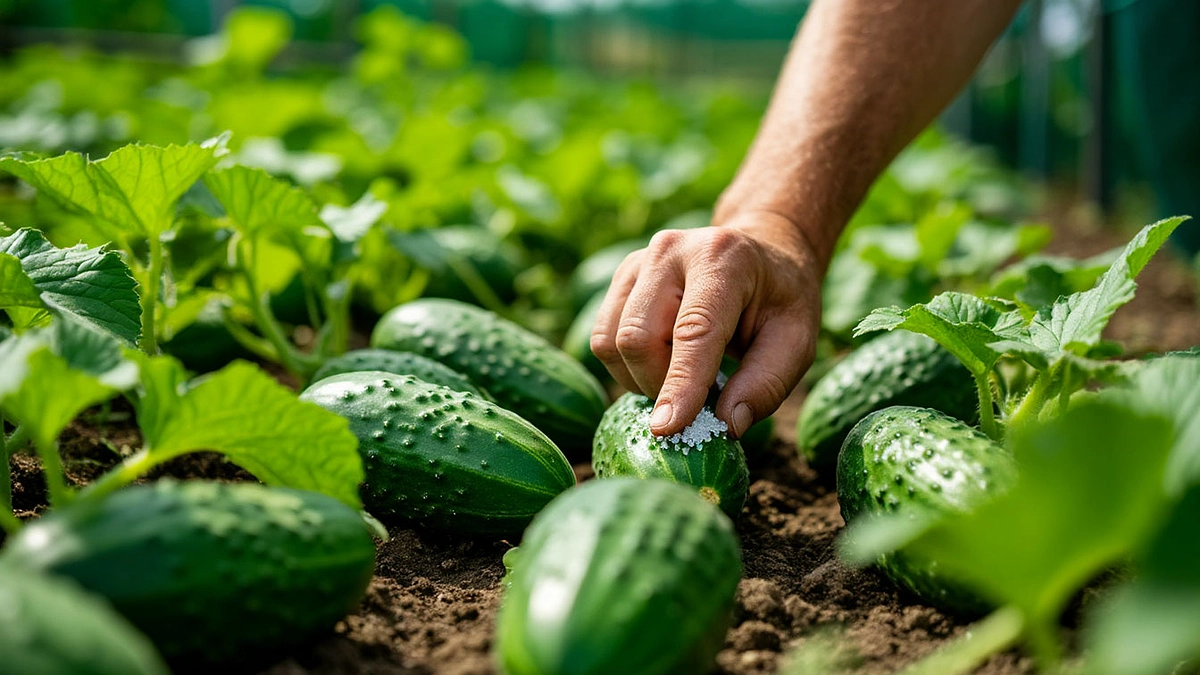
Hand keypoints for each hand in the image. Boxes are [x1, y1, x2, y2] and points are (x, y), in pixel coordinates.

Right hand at [589, 210, 821, 438]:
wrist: (761, 252)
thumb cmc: (780, 301)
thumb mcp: (797, 341)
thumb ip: (766, 383)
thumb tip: (725, 425)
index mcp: (723, 259)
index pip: (693, 330)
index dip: (680, 383)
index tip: (667, 429)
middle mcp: (671, 251)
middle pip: (638, 337)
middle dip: (660, 385)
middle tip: (697, 399)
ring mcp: (639, 261)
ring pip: (612, 342)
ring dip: (641, 378)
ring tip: (683, 375)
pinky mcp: (622, 278)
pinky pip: (602, 338)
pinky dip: (628, 367)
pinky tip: (663, 361)